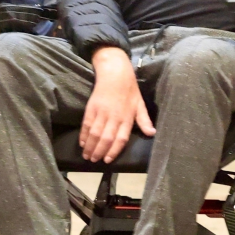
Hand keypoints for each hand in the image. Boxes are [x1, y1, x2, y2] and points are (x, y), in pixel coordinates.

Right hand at [80, 47, 154, 163]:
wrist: (115, 73)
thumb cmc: (130, 89)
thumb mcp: (140, 104)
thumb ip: (144, 120)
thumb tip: (152, 133)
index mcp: (127, 117)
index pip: (121, 138)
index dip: (114, 151)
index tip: (107, 160)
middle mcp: (114, 116)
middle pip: (106, 138)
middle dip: (99, 151)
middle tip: (94, 161)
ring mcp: (102, 112)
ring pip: (95, 133)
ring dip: (90, 146)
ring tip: (87, 156)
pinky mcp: (92, 107)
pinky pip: (87, 124)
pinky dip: (84, 134)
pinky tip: (82, 142)